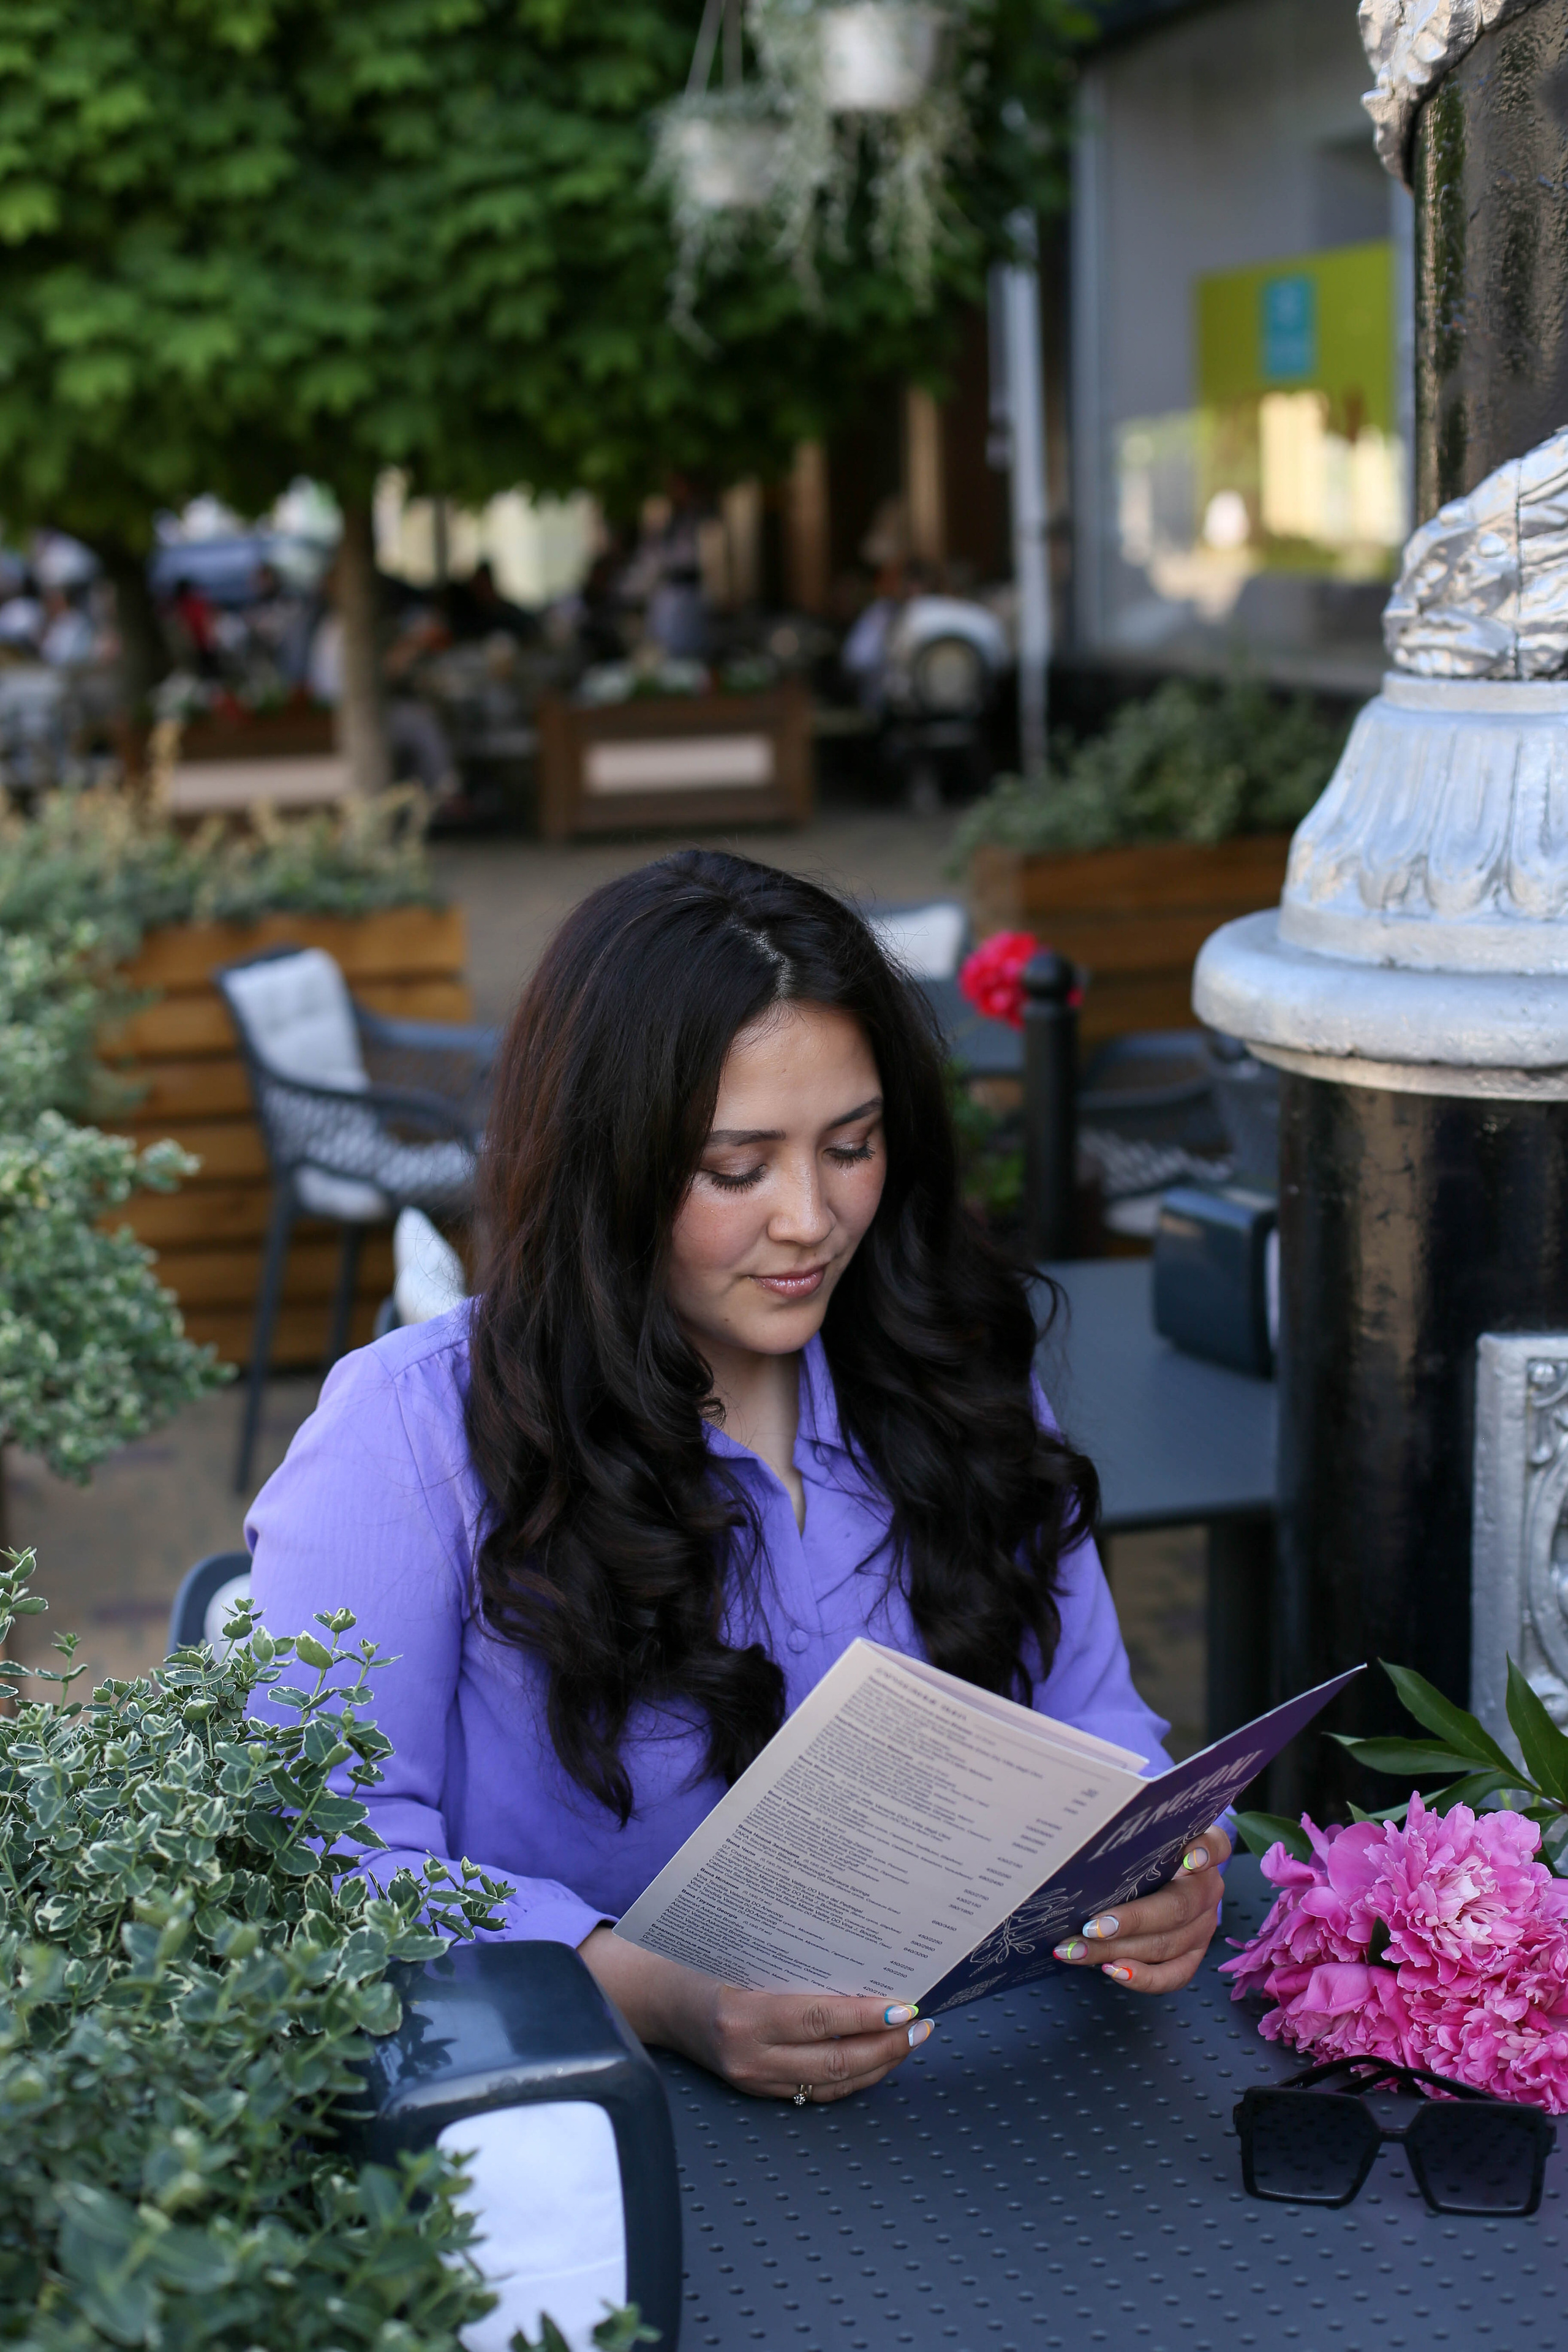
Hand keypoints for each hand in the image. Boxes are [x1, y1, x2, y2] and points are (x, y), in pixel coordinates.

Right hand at [578, 1924, 933, 2101]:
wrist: (661, 2001)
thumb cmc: (704, 1962)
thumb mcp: (744, 1953)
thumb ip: (795, 1964)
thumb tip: (862, 1960)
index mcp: (743, 2015)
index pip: (818, 2020)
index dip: (865, 2016)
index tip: (904, 2006)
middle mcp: (749, 2056)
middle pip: (834, 2060)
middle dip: (886, 2046)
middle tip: (921, 2026)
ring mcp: (754, 2080)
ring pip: (832, 2083)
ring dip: (879, 2064)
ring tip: (910, 2040)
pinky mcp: (759, 2091)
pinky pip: (818, 2091)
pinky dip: (854, 2077)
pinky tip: (878, 2058)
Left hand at [1049, 1822, 1231, 1992]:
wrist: (1174, 1874)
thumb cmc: (1151, 1851)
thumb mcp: (1150, 1837)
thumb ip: (1138, 1836)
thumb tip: (1096, 1841)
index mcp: (1205, 1852)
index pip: (1214, 1846)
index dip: (1204, 1852)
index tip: (1189, 1859)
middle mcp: (1208, 1890)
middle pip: (1176, 1908)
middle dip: (1130, 1921)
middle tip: (1090, 1927)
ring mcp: (1205, 1926)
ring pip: (1167, 1945)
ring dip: (1117, 1951)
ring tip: (1078, 1950)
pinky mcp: (1195, 1954)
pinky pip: (1174, 1974)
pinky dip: (1142, 1977)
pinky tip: (1111, 1970)